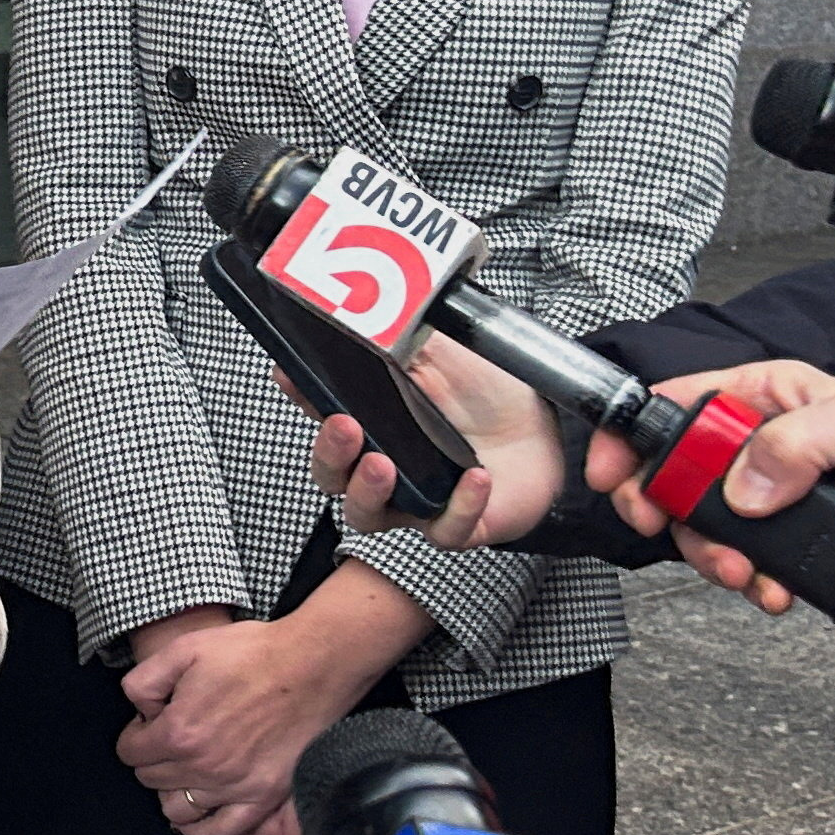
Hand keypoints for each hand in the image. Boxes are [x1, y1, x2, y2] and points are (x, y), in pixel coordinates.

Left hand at [116, 569, 425, 834]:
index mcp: (178, 732)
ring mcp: (234, 787)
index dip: (137, 734)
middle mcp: (202, 767)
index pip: (129, 753)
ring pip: (178, 810)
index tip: (153, 723)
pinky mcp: (264, 798)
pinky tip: (199, 812)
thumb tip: (138, 712)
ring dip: (173, 791)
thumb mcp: (183, 649)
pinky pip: (220, 832)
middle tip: (174, 739)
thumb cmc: (252, 653)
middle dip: (154, 759)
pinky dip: (202, 828)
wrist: (314, 664)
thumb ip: (143, 682)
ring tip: (187, 770)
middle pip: (151, 780)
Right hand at [305, 332, 564, 545]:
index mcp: (371, 421)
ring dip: (367, 492)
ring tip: (382, 465)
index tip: (291, 374)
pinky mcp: (456, 524)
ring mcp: (414, 499)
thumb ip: (395, 334)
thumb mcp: (438, 349)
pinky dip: (460, 507)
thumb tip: (356, 304)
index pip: (321, 412)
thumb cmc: (486, 388)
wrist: (543, 422)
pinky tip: (474, 478)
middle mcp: (383, 465)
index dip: (302, 396)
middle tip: (345, 427)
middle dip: (330, 455)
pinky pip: (447, 530)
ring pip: (368, 515)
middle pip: (332, 476)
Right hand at [590, 361, 834, 613]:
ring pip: (698, 527)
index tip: (614, 468)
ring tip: (744, 570)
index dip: (634, 433)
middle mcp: (757, 447)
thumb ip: (798, 442)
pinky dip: (746, 583)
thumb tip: (742, 486)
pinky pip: (738, 566)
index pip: (677, 402)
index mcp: (768, 399)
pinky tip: (772, 587)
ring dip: (710, 555)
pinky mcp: (783, 545)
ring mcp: (766, 499)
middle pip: (672, 472)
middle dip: (659, 505)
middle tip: (660, 524)